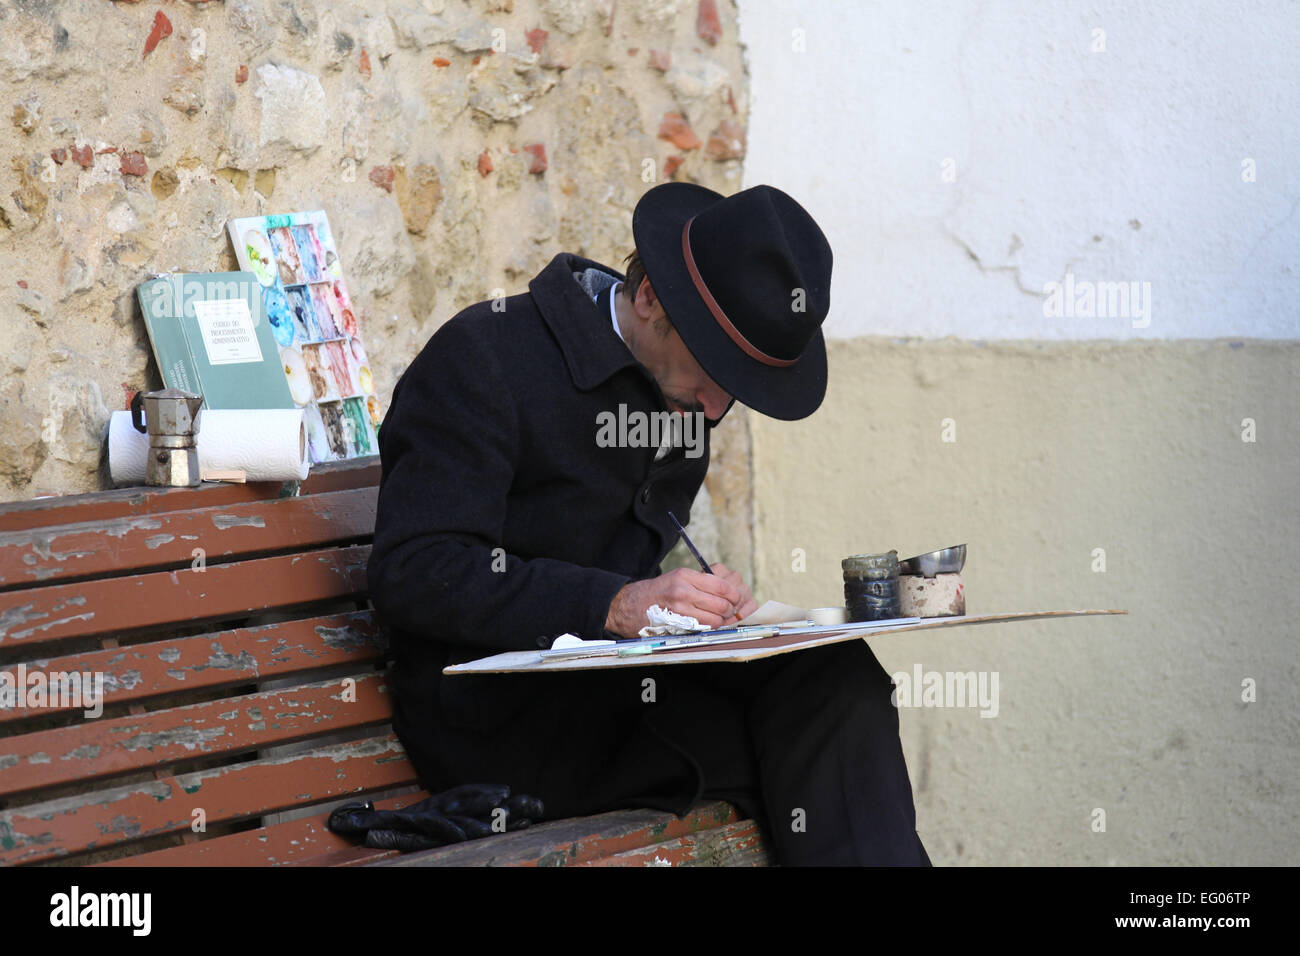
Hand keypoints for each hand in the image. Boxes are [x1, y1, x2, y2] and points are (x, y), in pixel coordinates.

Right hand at [603, 565, 758, 638]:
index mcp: (685, 576)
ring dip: (720, 622)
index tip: (734, 599)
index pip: (722, 586)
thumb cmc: (656, 592)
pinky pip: (702, 629)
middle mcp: (683, 591)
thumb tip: (728, 592)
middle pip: (721, 604)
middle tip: (728, 611)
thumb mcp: (677, 577)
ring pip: (715, 620)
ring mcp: (679, 609)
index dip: (733, 595)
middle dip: (729, 610)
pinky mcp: (675, 624)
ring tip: (717, 619)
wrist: (627, 605)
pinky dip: (708, 629)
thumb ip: (700, 582)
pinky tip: (706, 625)